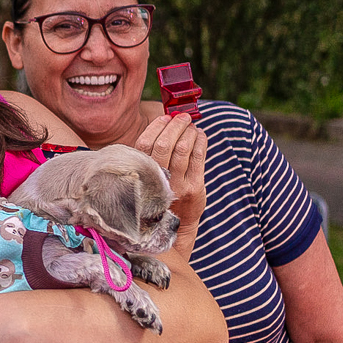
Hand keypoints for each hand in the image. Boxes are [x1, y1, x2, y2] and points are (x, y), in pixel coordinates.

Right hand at [135, 112, 206, 231]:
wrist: (176, 225)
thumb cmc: (160, 194)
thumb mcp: (147, 177)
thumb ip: (151, 155)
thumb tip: (164, 123)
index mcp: (142, 173)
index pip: (146, 143)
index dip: (157, 126)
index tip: (165, 117)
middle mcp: (158, 179)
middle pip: (166, 144)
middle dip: (176, 125)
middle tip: (182, 117)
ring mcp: (177, 184)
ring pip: (184, 148)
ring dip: (189, 131)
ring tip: (191, 126)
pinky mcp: (195, 187)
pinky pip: (199, 157)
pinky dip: (201, 141)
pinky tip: (200, 135)